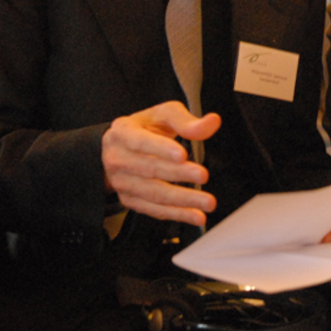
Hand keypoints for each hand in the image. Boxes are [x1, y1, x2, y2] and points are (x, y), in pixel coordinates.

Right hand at [101, 101, 220, 226]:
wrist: (122, 148)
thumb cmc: (145, 128)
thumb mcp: (163, 115)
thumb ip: (186, 120)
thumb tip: (211, 122)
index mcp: (123, 133)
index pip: (140, 142)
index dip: (161, 149)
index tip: (182, 154)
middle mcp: (118, 159)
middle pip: (150, 170)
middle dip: (178, 174)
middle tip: (202, 175)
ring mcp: (123, 182)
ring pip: (153, 194)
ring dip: (182, 200)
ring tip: (206, 202)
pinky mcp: (130, 200)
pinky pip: (154, 210)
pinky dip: (176, 214)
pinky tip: (195, 215)